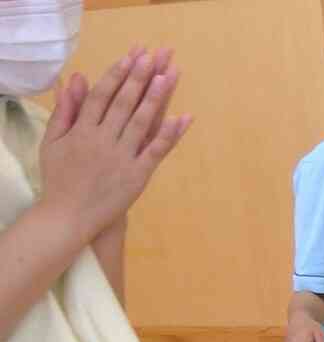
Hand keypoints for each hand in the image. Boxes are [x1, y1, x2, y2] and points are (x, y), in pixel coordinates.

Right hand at [39, 48, 190, 246]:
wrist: (69, 216)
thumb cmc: (60, 178)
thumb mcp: (53, 142)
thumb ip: (65, 111)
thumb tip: (75, 79)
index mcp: (81, 130)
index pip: (102, 96)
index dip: (117, 75)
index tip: (131, 57)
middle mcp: (102, 140)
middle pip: (123, 104)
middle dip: (139, 78)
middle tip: (154, 56)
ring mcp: (121, 157)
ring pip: (141, 123)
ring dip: (156, 98)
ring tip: (169, 75)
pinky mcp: (138, 175)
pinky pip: (156, 151)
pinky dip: (170, 134)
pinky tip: (184, 117)